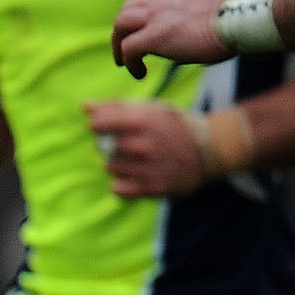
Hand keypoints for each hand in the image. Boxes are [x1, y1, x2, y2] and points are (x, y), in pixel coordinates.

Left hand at [83, 99, 205, 199]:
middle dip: (110, 145)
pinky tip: (136, 176)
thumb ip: (116, 107)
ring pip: (110, 167)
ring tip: (138, 159)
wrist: (211, 149)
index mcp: (142, 121)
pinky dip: (122, 184)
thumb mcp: (151, 108)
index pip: (98, 124)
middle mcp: (143, 145)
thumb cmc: (175, 126)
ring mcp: (147, 168)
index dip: (99, 126)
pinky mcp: (151, 188)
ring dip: (118, 164)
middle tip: (129, 144)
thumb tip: (84, 105)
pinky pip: (117, 189)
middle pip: (102, 147)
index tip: (107, 127)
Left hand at [112, 0, 247, 78]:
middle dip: (124, 27)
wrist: (242, 17)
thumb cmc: (240, 6)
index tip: (147, 22)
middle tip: (125, 45)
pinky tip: (139, 73)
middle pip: (128, 8)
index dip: (145, 6)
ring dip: (119, 44)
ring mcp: (154, 15)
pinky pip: (128, 49)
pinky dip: (129, 62)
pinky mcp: (152, 36)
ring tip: (124, 61)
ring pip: (120, 25)